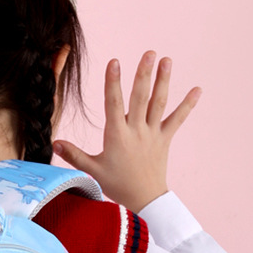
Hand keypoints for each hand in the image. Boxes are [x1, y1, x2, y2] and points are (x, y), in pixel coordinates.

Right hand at [53, 51, 201, 213]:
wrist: (144, 200)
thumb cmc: (117, 185)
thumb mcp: (92, 171)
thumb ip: (74, 155)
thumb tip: (54, 143)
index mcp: (117, 136)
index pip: (114, 104)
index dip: (113, 83)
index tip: (114, 62)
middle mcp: (136, 131)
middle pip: (140, 98)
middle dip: (143, 74)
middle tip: (149, 52)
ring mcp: (152, 134)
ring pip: (158, 103)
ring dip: (163, 81)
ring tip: (167, 60)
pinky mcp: (164, 139)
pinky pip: (177, 120)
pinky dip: (188, 105)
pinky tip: (198, 90)